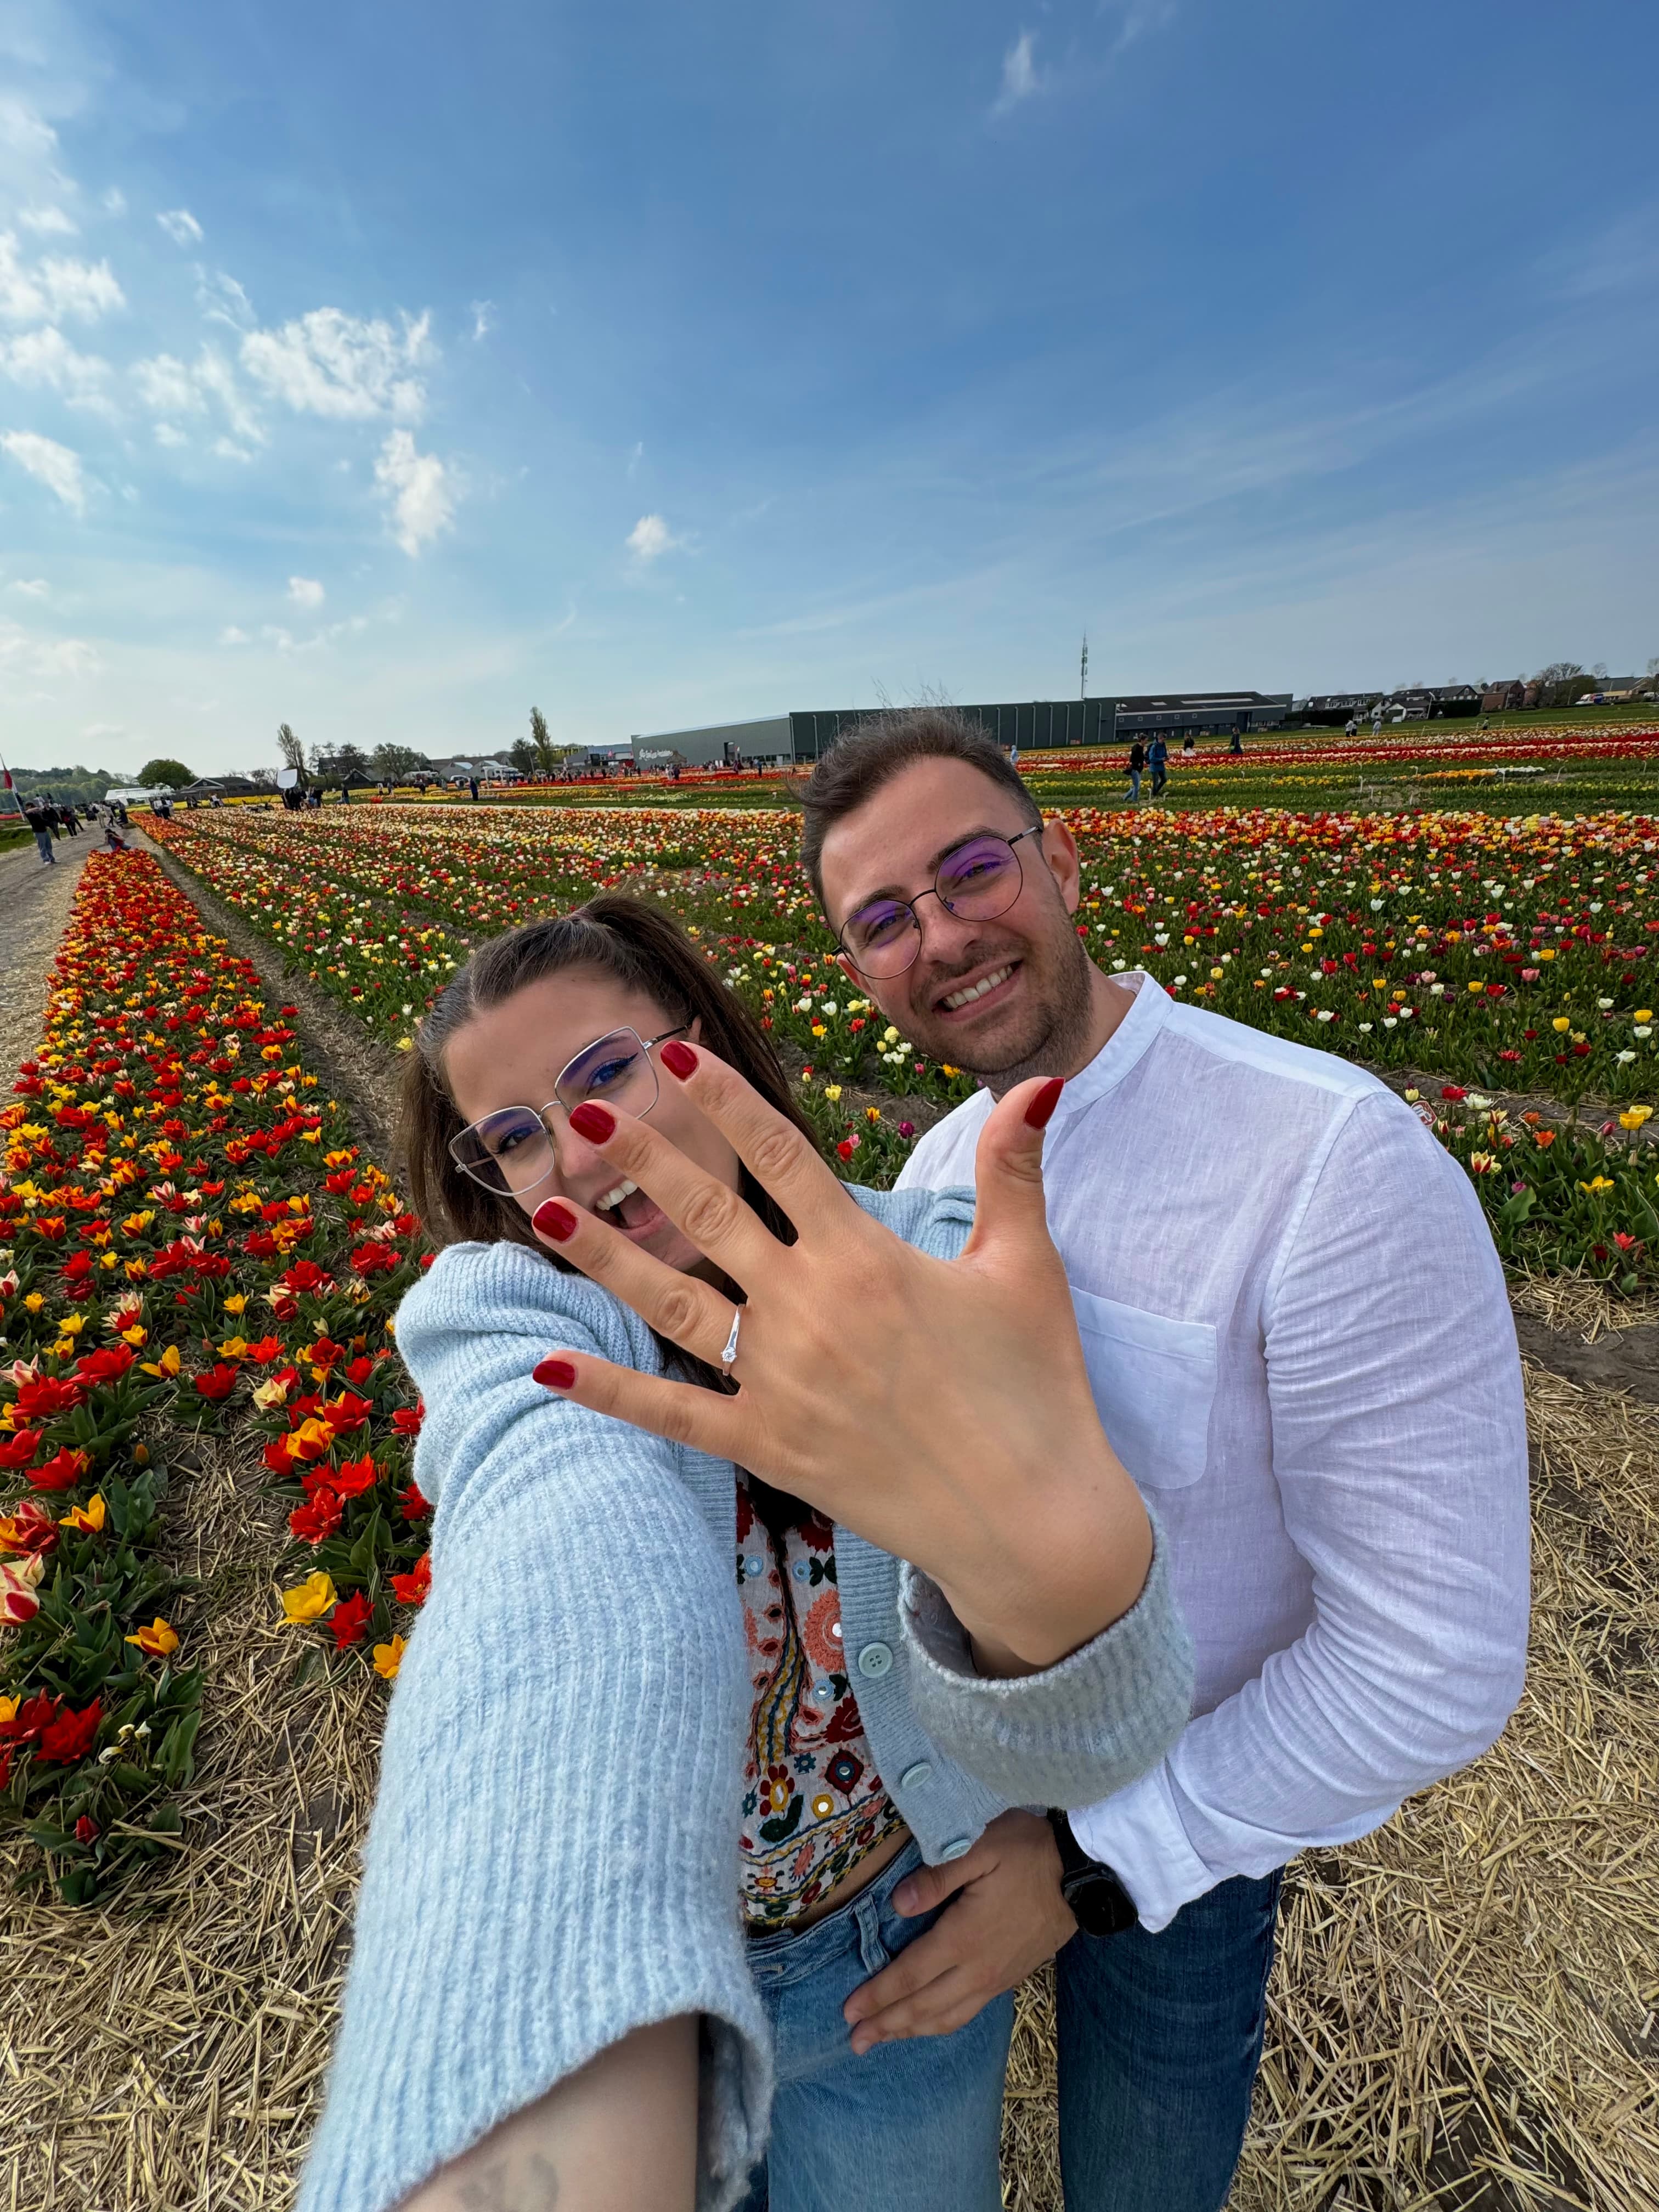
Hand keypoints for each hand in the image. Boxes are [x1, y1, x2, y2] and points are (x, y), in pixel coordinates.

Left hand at [526, 1044, 1150, 1669]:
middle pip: (707, 1216)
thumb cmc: (1037, 1388)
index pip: (779, 1154)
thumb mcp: (1027, 1267)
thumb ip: (1012, 1171)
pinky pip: (673, 1413)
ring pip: (671, 1302)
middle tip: (579, 1111)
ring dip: (602, 1253)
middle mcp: (808, 1309)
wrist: (1032, 1522)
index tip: (671, 1053)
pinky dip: (609, 1389)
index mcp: (865, 1256)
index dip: (722, 1098)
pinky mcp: (769, 1447)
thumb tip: (1039, 1083)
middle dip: (641, 1157)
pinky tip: (547, 1362)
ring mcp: (779, 1381)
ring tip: (543, 1206)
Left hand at [842, 1811, 1075, 2053]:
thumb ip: (938, 1875)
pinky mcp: (1010, 1978)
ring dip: (912, 2031)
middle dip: (886, 2025)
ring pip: (947, 2016)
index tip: (848, 2011)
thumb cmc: (1028, 1851)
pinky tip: (930, 2022)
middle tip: (855, 2042)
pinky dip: (941, 2023)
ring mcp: (996, 1978)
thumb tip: (898, 1904)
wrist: (1083, 1872)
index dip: (878, 1995)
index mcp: (964, 1937)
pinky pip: (968, 2012)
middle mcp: (978, 1968)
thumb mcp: (981, 1846)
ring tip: (884, 2040)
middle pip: (924, 2006)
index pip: (911, 1975)